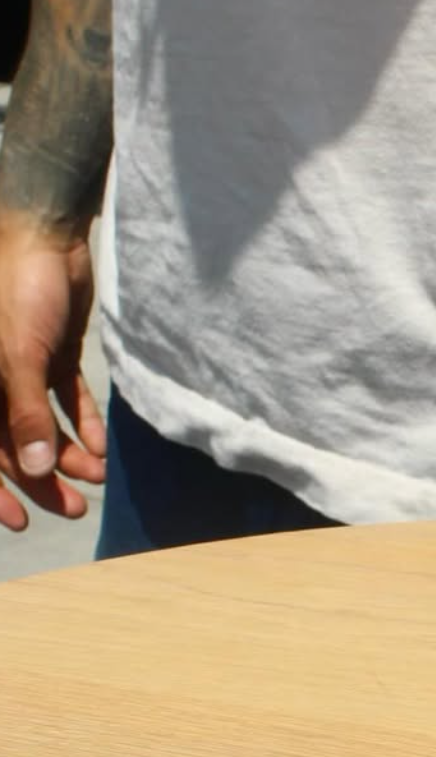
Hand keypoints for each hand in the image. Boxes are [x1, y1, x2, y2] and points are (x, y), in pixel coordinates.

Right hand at [0, 214, 106, 531]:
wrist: (48, 233)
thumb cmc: (19, 288)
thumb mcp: (18, 354)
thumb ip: (22, 412)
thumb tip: (31, 468)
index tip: (22, 523)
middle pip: (13, 445)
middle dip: (43, 479)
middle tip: (76, 509)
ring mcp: (22, 367)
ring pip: (41, 425)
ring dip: (68, 453)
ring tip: (97, 475)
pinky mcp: (52, 352)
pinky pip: (64, 398)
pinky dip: (81, 421)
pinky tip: (101, 445)